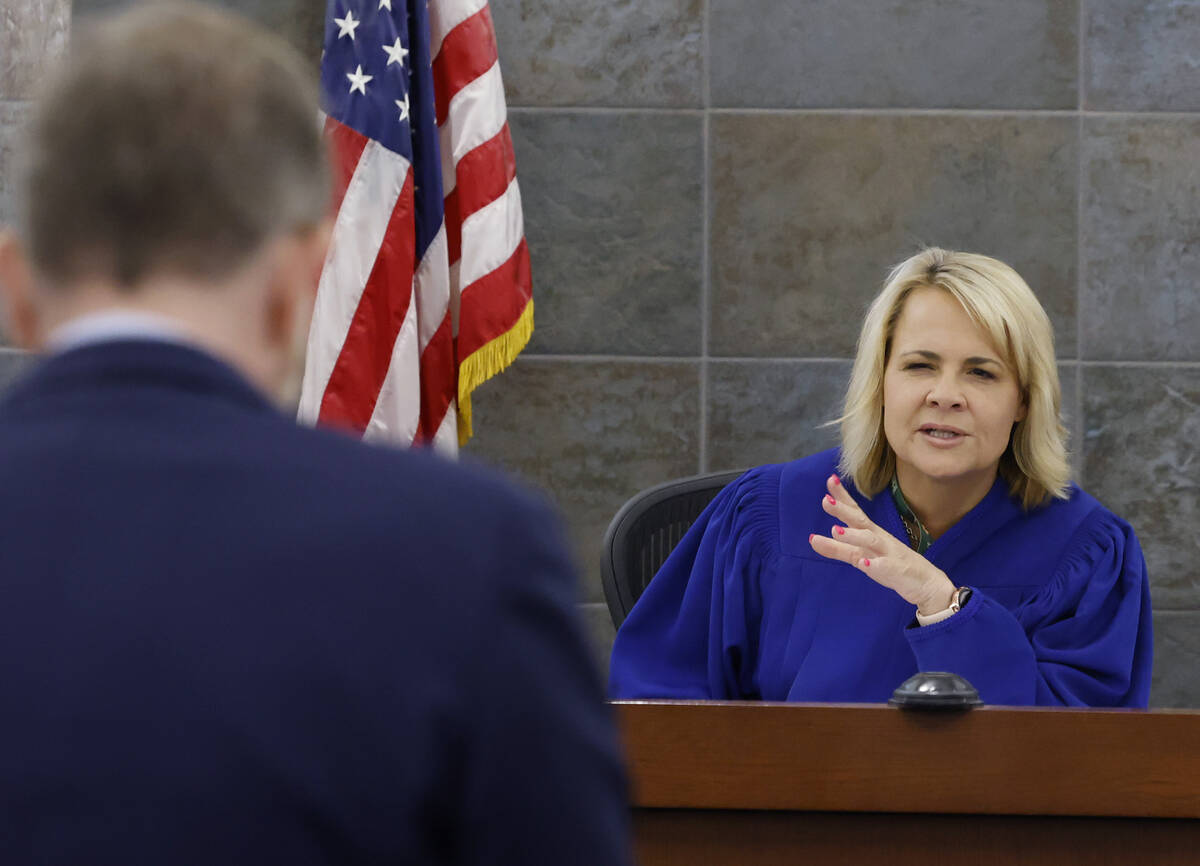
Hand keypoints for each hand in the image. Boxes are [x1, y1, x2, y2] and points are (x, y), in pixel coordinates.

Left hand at [808, 474, 955, 614]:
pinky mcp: (896, 571)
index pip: (855, 511)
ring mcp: (888, 554)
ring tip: (835, 530)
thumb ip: (837, 548)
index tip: (830, 479)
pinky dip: (873, 565)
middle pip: (860, 521)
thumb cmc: (891, 565)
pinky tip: (863, 564)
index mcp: (871, 533)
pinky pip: (884, 567)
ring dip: (853, 535)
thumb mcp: (860, 557)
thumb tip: (811, 539)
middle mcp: (879, 539)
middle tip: (825, 500)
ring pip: (870, 542)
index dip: (842, 497)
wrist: (927, 585)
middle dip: (843, 510)